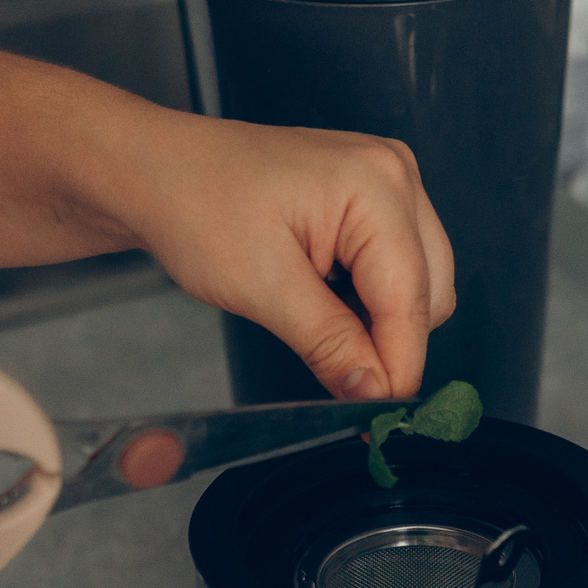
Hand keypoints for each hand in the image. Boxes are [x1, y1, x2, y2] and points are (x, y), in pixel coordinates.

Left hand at [104, 115, 456, 399]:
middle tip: (333, 369)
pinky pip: (395, 267)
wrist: (157, 171)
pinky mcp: (370, 198)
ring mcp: (386, 183)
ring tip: (311, 314)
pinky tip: (321, 295)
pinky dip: (367, 298)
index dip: (397, 366)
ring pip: (419, 284)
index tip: (375, 416)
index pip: (412, 301)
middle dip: (389, 341)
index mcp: (376, 186)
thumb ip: (330, 343)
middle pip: (430, 294)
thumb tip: (374, 392)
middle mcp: (394, 176)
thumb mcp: (263, 287)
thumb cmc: (195, 202)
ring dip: (378, 320)